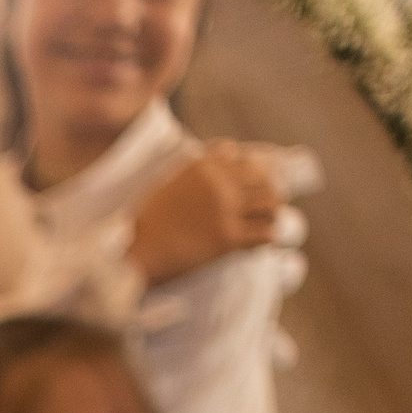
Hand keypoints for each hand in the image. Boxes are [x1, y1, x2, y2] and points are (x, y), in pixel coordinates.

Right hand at [130, 142, 287, 285]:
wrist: (139, 255)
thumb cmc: (147, 224)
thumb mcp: (165, 183)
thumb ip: (193, 170)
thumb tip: (222, 158)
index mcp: (201, 166)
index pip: (240, 157)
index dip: (249, 170)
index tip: (249, 184)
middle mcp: (217, 183)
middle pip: (262, 178)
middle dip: (267, 190)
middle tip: (266, 205)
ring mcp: (225, 210)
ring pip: (270, 203)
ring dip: (271, 212)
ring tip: (267, 221)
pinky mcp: (228, 238)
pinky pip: (265, 233)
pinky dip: (267, 237)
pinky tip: (260, 242)